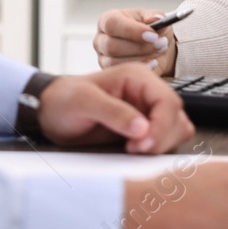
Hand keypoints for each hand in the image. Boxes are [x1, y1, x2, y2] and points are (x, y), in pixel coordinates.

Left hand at [36, 63, 193, 153]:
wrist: (51, 113)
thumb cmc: (64, 100)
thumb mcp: (84, 102)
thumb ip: (113, 112)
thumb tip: (142, 127)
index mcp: (137, 77)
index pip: (168, 101)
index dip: (161, 126)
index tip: (141, 144)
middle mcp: (147, 92)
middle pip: (176, 117)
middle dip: (160, 138)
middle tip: (133, 150)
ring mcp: (147, 111)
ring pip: (176, 129)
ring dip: (161, 145)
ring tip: (132, 150)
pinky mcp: (144, 128)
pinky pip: (166, 140)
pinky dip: (157, 149)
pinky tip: (133, 151)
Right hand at [94, 8, 178, 75]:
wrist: (154, 48)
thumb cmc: (150, 30)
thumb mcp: (155, 19)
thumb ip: (155, 16)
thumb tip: (156, 19)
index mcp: (107, 20)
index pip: (111, 24)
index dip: (132, 30)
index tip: (153, 35)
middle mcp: (101, 39)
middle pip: (112, 46)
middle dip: (140, 47)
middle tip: (160, 43)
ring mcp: (103, 58)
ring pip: (116, 62)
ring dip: (142, 58)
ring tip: (159, 51)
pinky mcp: (109, 73)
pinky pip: (122, 74)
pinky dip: (141, 69)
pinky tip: (154, 63)